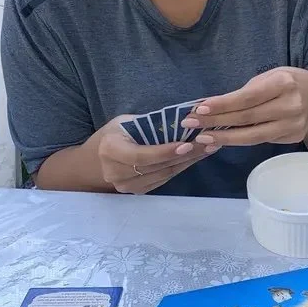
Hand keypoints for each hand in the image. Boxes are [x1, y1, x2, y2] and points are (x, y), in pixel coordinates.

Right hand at [97, 115, 217, 193]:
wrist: (99, 157)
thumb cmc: (117, 133)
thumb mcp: (127, 121)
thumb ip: (150, 123)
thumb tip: (185, 115)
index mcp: (110, 150)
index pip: (141, 156)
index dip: (165, 152)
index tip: (187, 144)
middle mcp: (115, 172)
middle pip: (156, 167)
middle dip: (185, 155)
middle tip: (208, 143)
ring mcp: (126, 186)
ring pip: (164, 175)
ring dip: (188, 162)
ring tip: (208, 148)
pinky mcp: (138, 191)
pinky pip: (164, 179)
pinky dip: (181, 167)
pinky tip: (196, 157)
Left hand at [181, 68, 307, 147]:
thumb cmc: (290, 83)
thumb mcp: (273, 75)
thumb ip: (249, 90)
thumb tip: (214, 105)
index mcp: (284, 83)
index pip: (247, 98)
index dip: (222, 105)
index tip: (199, 108)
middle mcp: (290, 106)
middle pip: (246, 118)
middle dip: (216, 121)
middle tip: (191, 123)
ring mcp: (292, 125)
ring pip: (252, 136)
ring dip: (224, 138)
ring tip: (202, 138)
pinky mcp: (291, 139)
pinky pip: (260, 141)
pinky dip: (238, 141)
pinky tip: (221, 141)